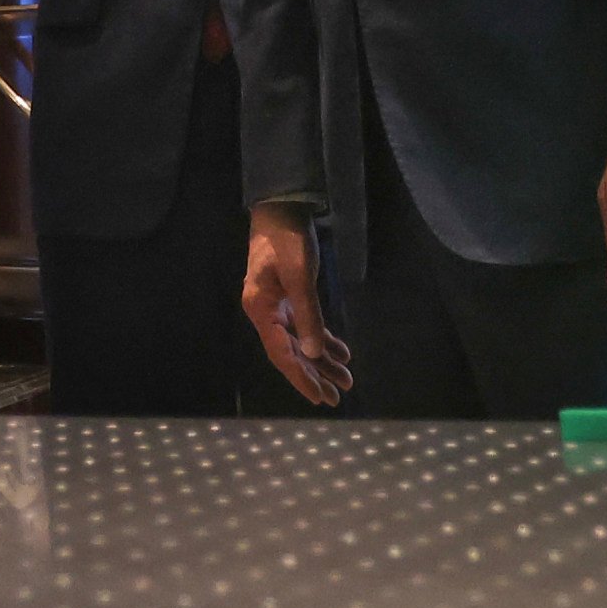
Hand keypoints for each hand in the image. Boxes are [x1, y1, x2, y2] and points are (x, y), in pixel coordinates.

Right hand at [241, 207, 351, 406]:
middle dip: (314, 376)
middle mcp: (266, 313)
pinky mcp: (289, 297)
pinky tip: (342, 355)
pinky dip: (323, 340)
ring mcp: (277, 306)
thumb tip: (314, 354)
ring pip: (301, 342)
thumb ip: (308, 315)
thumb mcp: (299, 276)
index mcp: (261, 310)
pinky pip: (307, 327)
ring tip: (345, 381)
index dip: (301, 377)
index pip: (282, 353)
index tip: (319, 397)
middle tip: (337, 398)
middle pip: (291, 353)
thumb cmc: (288, 240)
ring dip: (322, 361)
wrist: (281, 209)